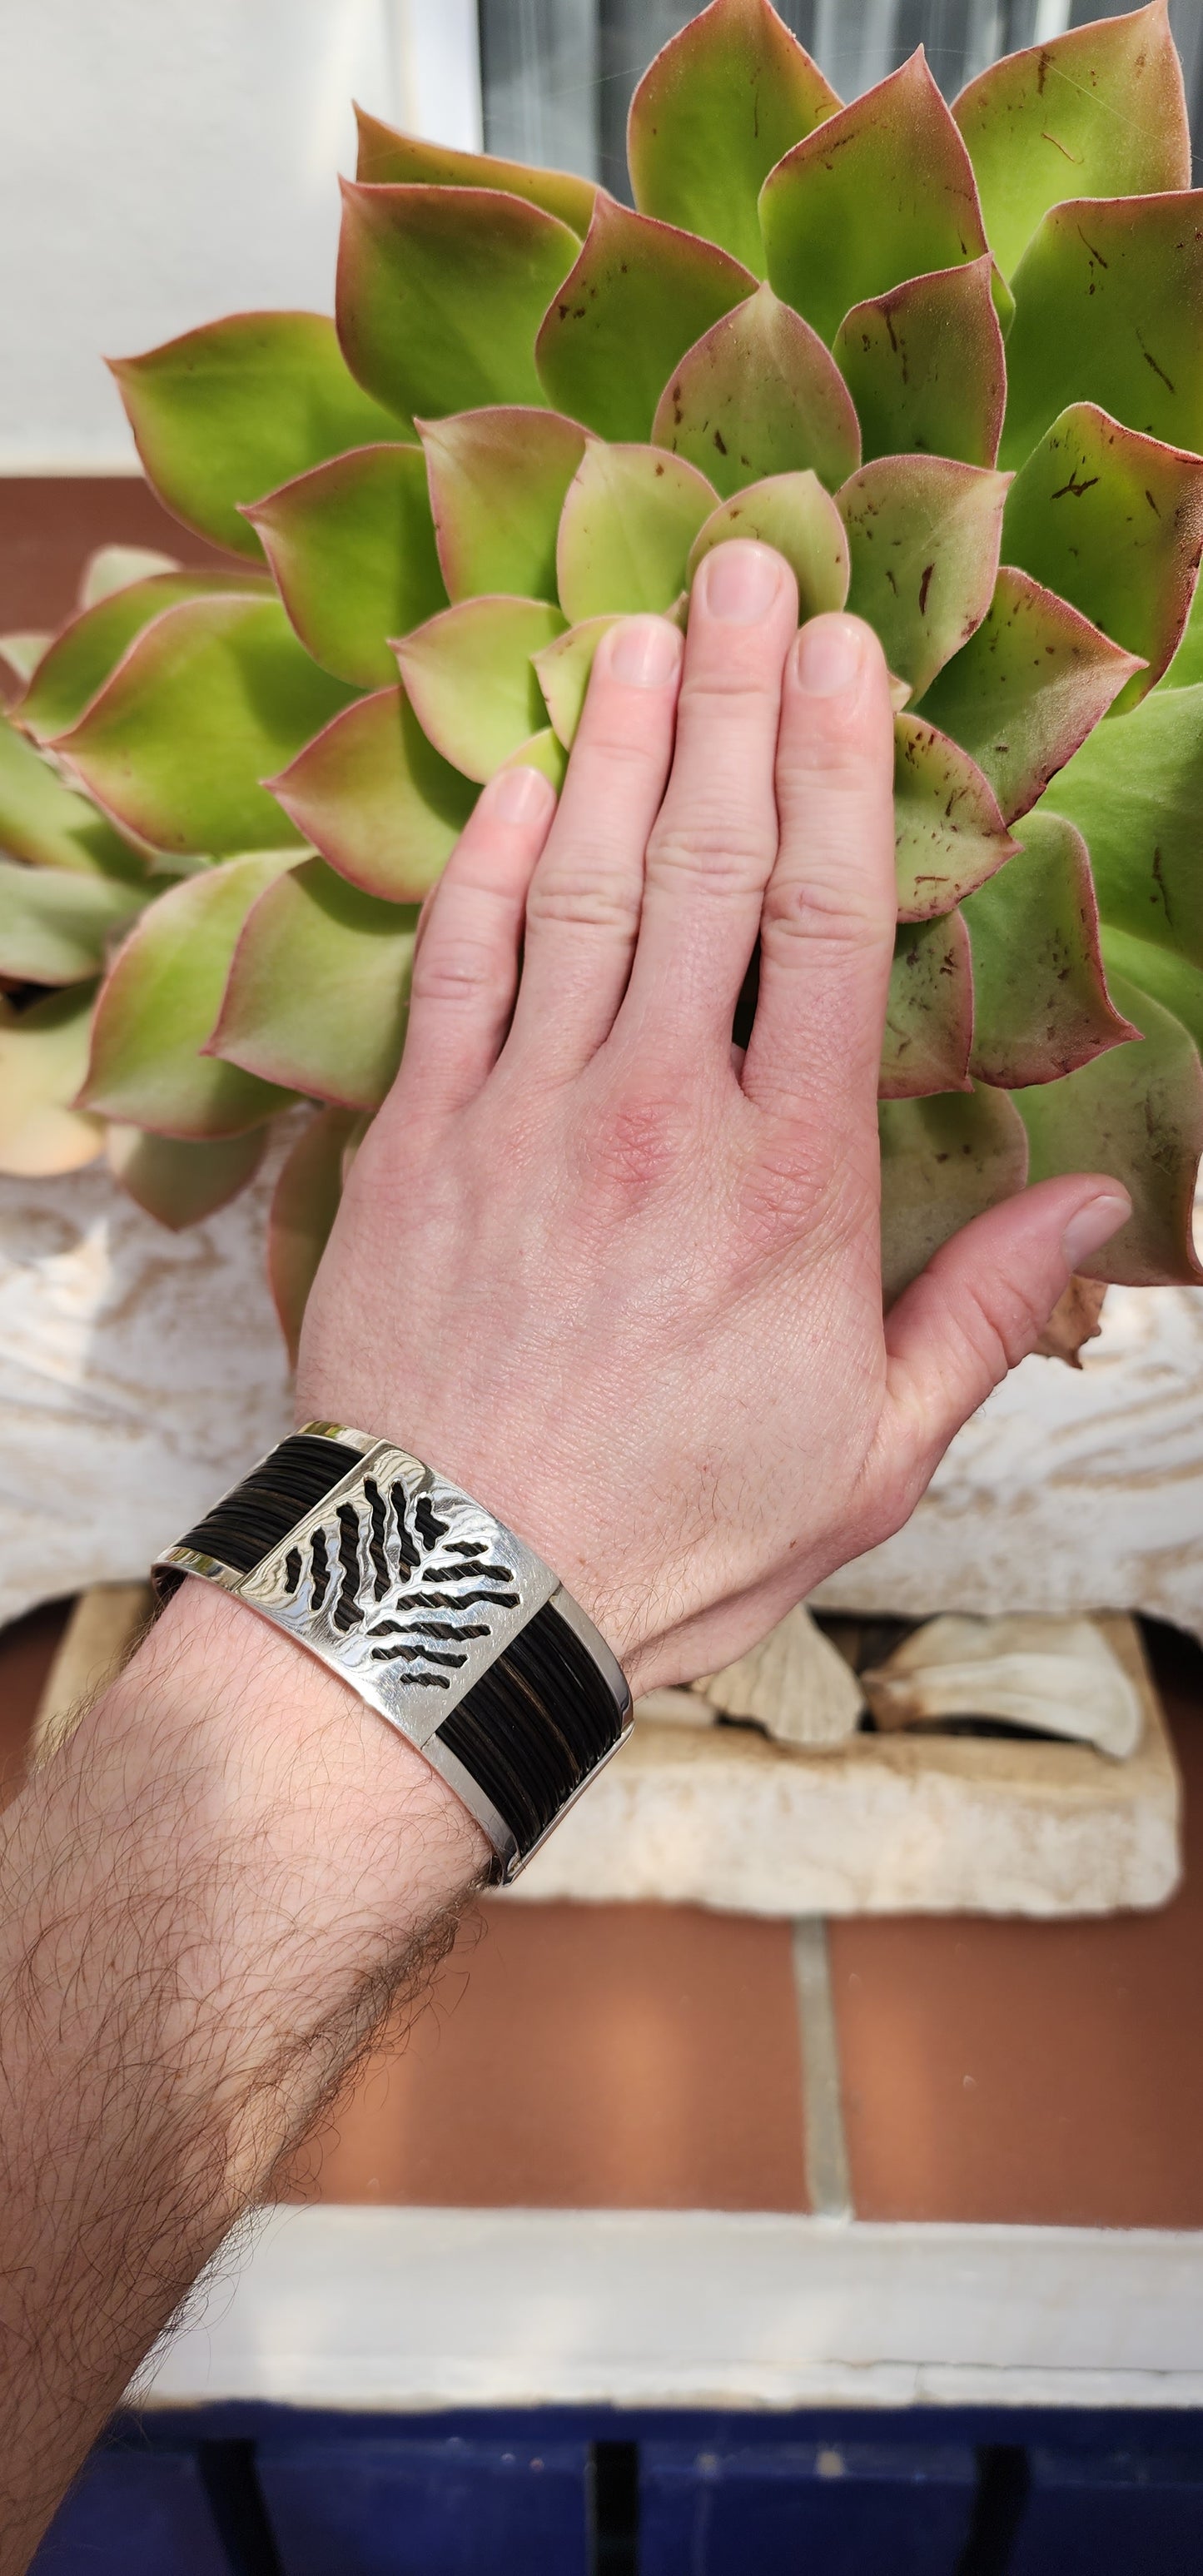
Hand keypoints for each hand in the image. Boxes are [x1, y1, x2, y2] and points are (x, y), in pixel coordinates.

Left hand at [298, 541, 1127, 1696]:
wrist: (459, 1584)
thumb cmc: (679, 1527)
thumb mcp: (875, 1450)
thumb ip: (982, 1310)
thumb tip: (1096, 1201)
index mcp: (791, 1175)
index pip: (825, 921)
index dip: (838, 768)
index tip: (846, 656)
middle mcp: (659, 1109)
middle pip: (706, 861)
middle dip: (732, 702)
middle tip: (748, 572)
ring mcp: (526, 1113)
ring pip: (580, 888)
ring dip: (612, 746)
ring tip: (642, 629)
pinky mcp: (415, 1143)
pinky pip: (455, 970)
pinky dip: (483, 868)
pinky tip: (512, 784)